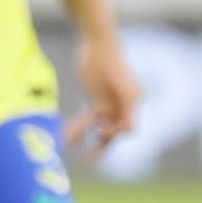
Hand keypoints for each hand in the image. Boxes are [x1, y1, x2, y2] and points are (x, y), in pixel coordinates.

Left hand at [66, 32, 139, 156]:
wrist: (97, 43)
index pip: (128, 128)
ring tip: (81, 155)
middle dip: (104, 147)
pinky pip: (88, 120)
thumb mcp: (124, 87)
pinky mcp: (96, 100)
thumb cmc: (111, 62)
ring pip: (100, 129)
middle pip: (115, 133)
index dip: (116, 132)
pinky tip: (67, 138)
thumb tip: (129, 133)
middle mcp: (123, 105)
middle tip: (90, 160)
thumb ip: (128, 110)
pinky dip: (79, 129)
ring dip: (90, 142)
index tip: (101, 130)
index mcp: (134, 102)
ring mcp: (110, 103)